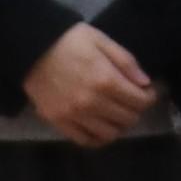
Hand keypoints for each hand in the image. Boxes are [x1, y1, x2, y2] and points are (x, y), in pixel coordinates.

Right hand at [22, 23, 157, 148]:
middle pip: (128, 119)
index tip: (147, 91)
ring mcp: (74, 115)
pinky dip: (98, 137)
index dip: (149, 97)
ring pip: (110, 134)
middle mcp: (92, 103)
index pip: (140, 101)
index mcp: (105, 80)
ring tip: (116, 113)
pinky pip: (85, 140)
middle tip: (132, 100)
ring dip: (119, 125)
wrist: (31, 46)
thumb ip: (126, 62)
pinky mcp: (59, 122)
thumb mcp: (102, 41)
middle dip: (135, 110)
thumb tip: (145, 84)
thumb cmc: (70, 40)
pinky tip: (100, 126)